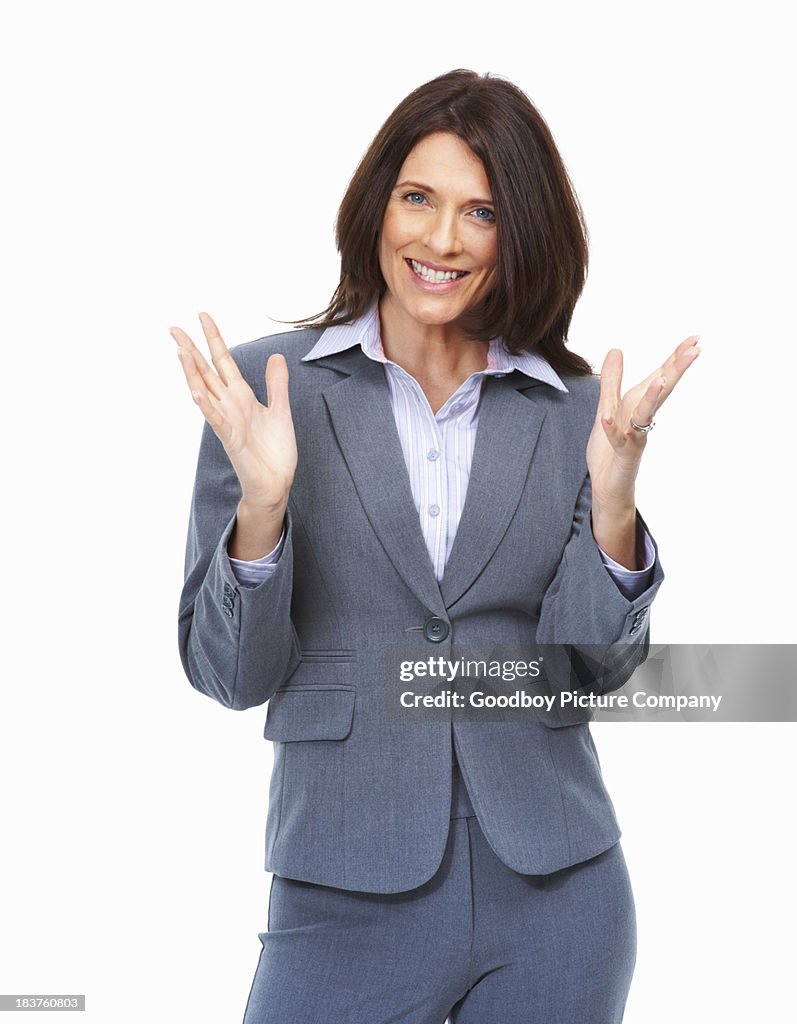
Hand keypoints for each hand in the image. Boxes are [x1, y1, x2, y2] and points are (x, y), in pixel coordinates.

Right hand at [170, 312, 296, 513]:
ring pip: (204, 391)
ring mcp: (227, 421)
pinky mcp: (230, 438)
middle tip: (173, 328)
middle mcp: (229, 405)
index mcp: (241, 396)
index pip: (223, 361)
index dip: (214, 338)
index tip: (203, 316)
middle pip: (206, 371)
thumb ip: (276, 384)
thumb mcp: (280, 409)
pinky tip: (196, 390)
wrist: (275, 482)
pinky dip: (205, 404)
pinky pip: (215, 418)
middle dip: (191, 350)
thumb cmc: (274, 451)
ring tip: (180, 351)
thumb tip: (276, 356)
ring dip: (192, 372)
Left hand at [586, 335, 699, 511]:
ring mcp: (635, 436)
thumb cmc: (610, 449)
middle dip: (677, 370)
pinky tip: (606, 418)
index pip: (661, 376)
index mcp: (639, 404)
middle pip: (662, 390)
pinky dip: (612, 429)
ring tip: (661, 379)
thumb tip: (616, 349)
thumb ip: (611, 381)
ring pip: (644, 414)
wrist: (608, 486)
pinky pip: (616, 439)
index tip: (695, 338)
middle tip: (696, 350)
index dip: (676, 357)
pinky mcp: (622, 453)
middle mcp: (642, 418)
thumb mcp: (607, 407)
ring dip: (653, 398)